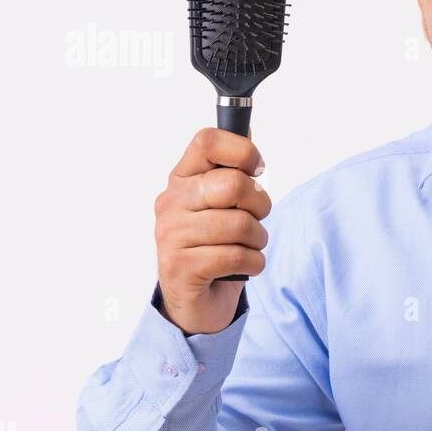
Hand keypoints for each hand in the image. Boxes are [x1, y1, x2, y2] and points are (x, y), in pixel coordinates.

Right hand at [153, 127, 270, 333]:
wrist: (194, 300)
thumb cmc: (214, 245)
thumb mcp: (221, 203)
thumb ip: (231, 169)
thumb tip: (248, 129)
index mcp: (182, 178)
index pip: (208, 141)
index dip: (243, 152)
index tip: (256, 171)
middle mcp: (171, 202)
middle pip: (233, 184)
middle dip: (260, 205)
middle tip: (256, 219)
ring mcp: (171, 235)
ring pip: (240, 225)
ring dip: (258, 240)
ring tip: (248, 247)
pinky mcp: (181, 267)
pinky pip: (236, 257)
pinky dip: (253, 263)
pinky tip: (242, 266)